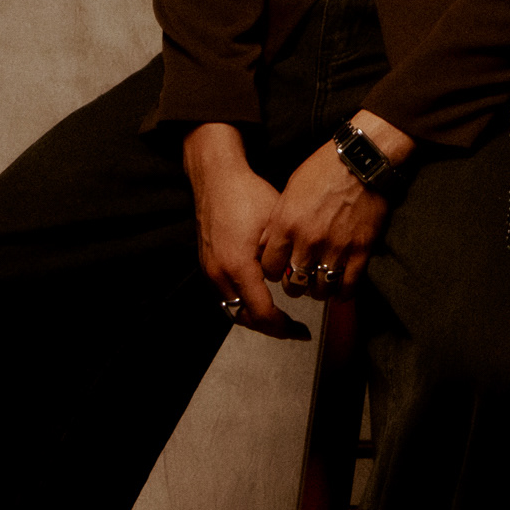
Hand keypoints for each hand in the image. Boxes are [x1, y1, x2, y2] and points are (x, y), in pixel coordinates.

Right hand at [184, 122, 309, 340]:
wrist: (217, 179)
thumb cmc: (248, 195)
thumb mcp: (276, 224)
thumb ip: (284, 257)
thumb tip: (297, 282)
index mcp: (238, 266)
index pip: (262, 312)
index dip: (284, 326)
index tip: (302, 330)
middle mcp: (219, 274)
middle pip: (244, 318)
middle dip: (270, 328)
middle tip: (293, 330)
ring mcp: (210, 271)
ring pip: (232, 310)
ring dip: (255, 317)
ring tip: (280, 318)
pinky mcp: (207, 265)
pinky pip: (226, 296)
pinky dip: (244, 304)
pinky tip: (260, 298)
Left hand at [258, 108, 411, 299]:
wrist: (361, 158)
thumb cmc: (324, 169)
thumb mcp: (290, 190)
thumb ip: (278, 221)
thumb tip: (268, 244)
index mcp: (286, 225)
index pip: (269, 268)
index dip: (273, 271)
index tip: (280, 268)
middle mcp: (308, 241)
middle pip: (293, 284)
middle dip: (294, 284)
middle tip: (301, 278)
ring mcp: (336, 247)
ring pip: (320, 290)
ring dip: (319, 290)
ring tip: (321, 283)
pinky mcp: (361, 250)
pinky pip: (349, 285)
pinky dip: (344, 293)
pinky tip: (341, 288)